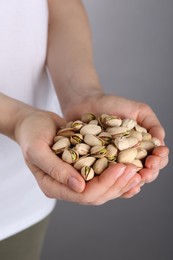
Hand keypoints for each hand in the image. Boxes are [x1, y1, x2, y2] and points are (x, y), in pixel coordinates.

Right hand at [14, 107, 141, 204]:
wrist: (32, 122)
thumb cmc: (31, 133)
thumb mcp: (37, 149)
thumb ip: (55, 169)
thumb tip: (79, 187)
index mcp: (53, 186)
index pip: (83, 195)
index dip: (105, 184)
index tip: (122, 168)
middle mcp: (66, 186)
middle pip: (97, 195)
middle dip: (118, 184)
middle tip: (136, 170)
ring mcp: (75, 178)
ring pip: (103, 188)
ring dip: (121, 180)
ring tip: (138, 170)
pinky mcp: (82, 167)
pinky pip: (102, 175)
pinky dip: (117, 173)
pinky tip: (130, 165)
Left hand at [63, 93, 168, 197]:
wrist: (87, 102)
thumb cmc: (113, 105)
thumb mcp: (138, 110)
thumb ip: (153, 124)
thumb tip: (161, 142)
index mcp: (142, 148)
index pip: (156, 159)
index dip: (159, 160)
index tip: (155, 158)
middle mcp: (129, 159)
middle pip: (144, 173)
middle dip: (148, 174)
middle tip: (146, 172)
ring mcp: (113, 164)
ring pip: (126, 179)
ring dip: (132, 182)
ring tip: (134, 177)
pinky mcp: (96, 167)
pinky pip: (105, 179)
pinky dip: (111, 182)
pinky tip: (115, 182)